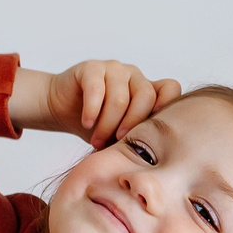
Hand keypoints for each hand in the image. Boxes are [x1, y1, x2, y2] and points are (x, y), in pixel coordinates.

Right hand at [13, 61, 180, 147]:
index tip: (155, 129)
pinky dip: (92, 111)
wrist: (62, 108)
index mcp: (147, 89)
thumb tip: (155, 163)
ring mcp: (114, 69)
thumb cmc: (96, 125)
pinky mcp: (91, 68)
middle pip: (146, 96)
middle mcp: (134, 76)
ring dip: (107, 125)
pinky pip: (96, 89)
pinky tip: (87, 123)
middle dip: (130, 126)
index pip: (170, 88)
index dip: (168, 105)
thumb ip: (138, 138)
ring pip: (120, 98)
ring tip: (97, 141)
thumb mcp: (121, 136)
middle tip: (115, 143)